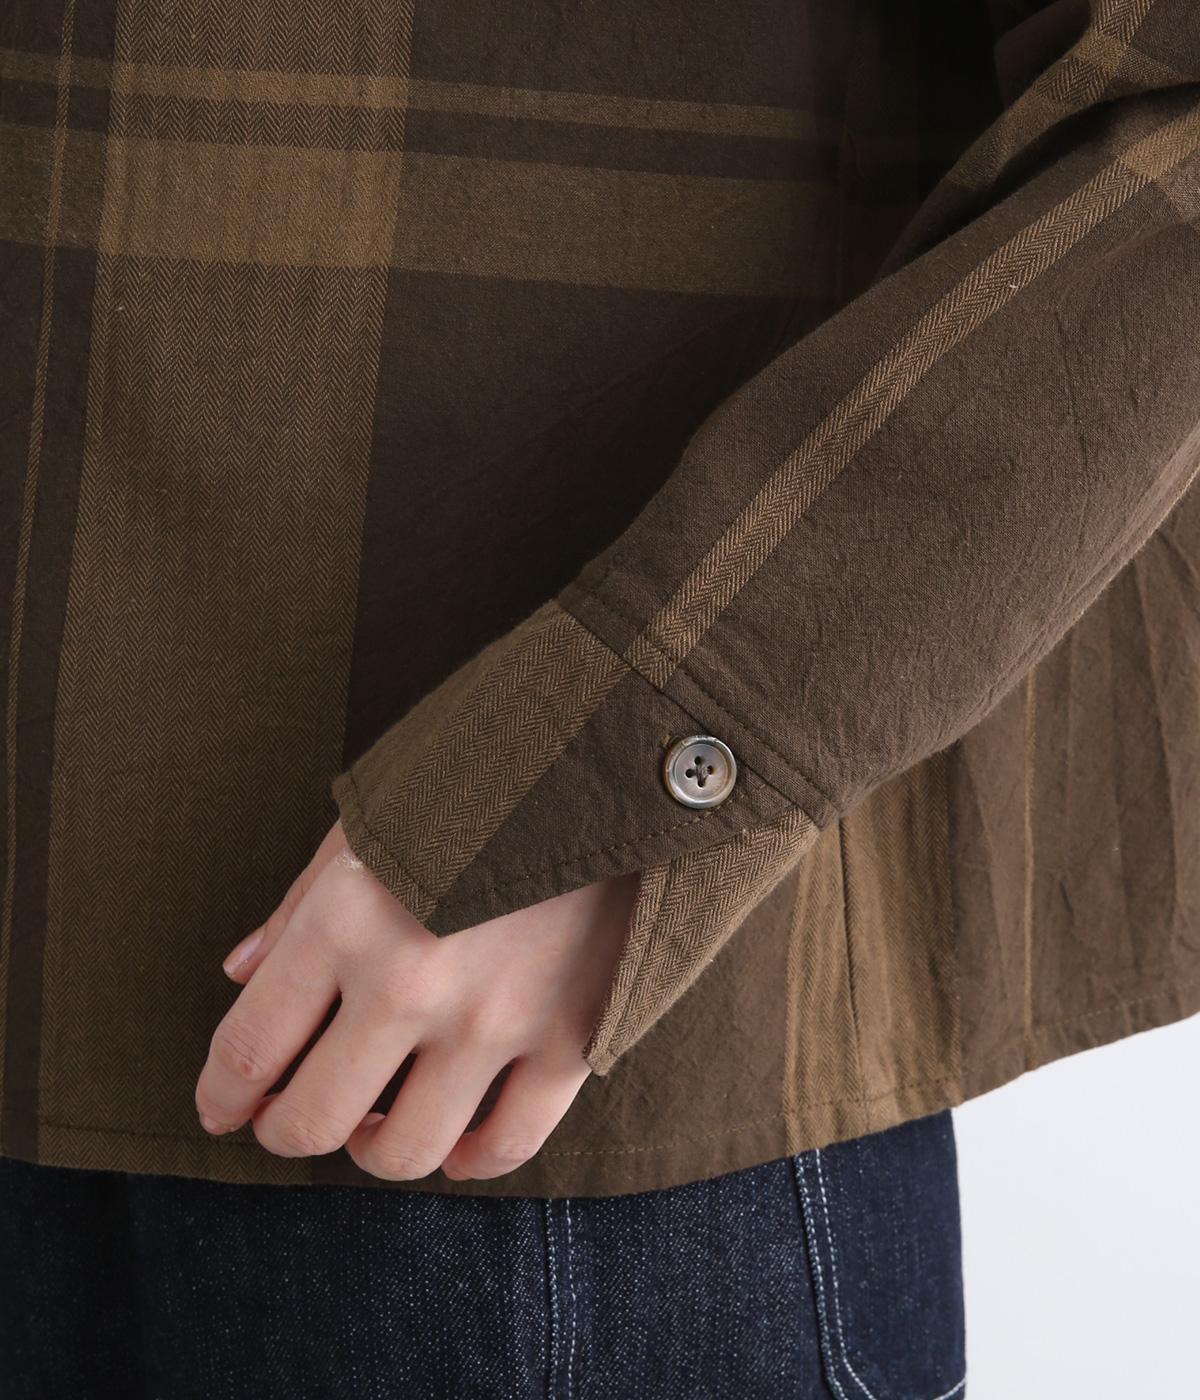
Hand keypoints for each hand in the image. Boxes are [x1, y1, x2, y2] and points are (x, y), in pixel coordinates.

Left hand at [194, 820, 637, 1180]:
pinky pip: (509, 1144)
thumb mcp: (374, 818)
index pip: (249, 1049)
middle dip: (286, 1130)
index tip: (223, 1109)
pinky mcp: (573, 1037)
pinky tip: (457, 1138)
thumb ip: (301, 903)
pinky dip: (471, 1158)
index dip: (220, 1097)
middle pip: (314, 1120)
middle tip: (293, 1113)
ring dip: (373, 1147)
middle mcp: (413, 982)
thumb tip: (241, 977)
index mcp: (347, 918)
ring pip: (405, 1152)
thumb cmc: (482, 780)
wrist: (615, 760)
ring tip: (377, 1117)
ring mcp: (497, 1019)